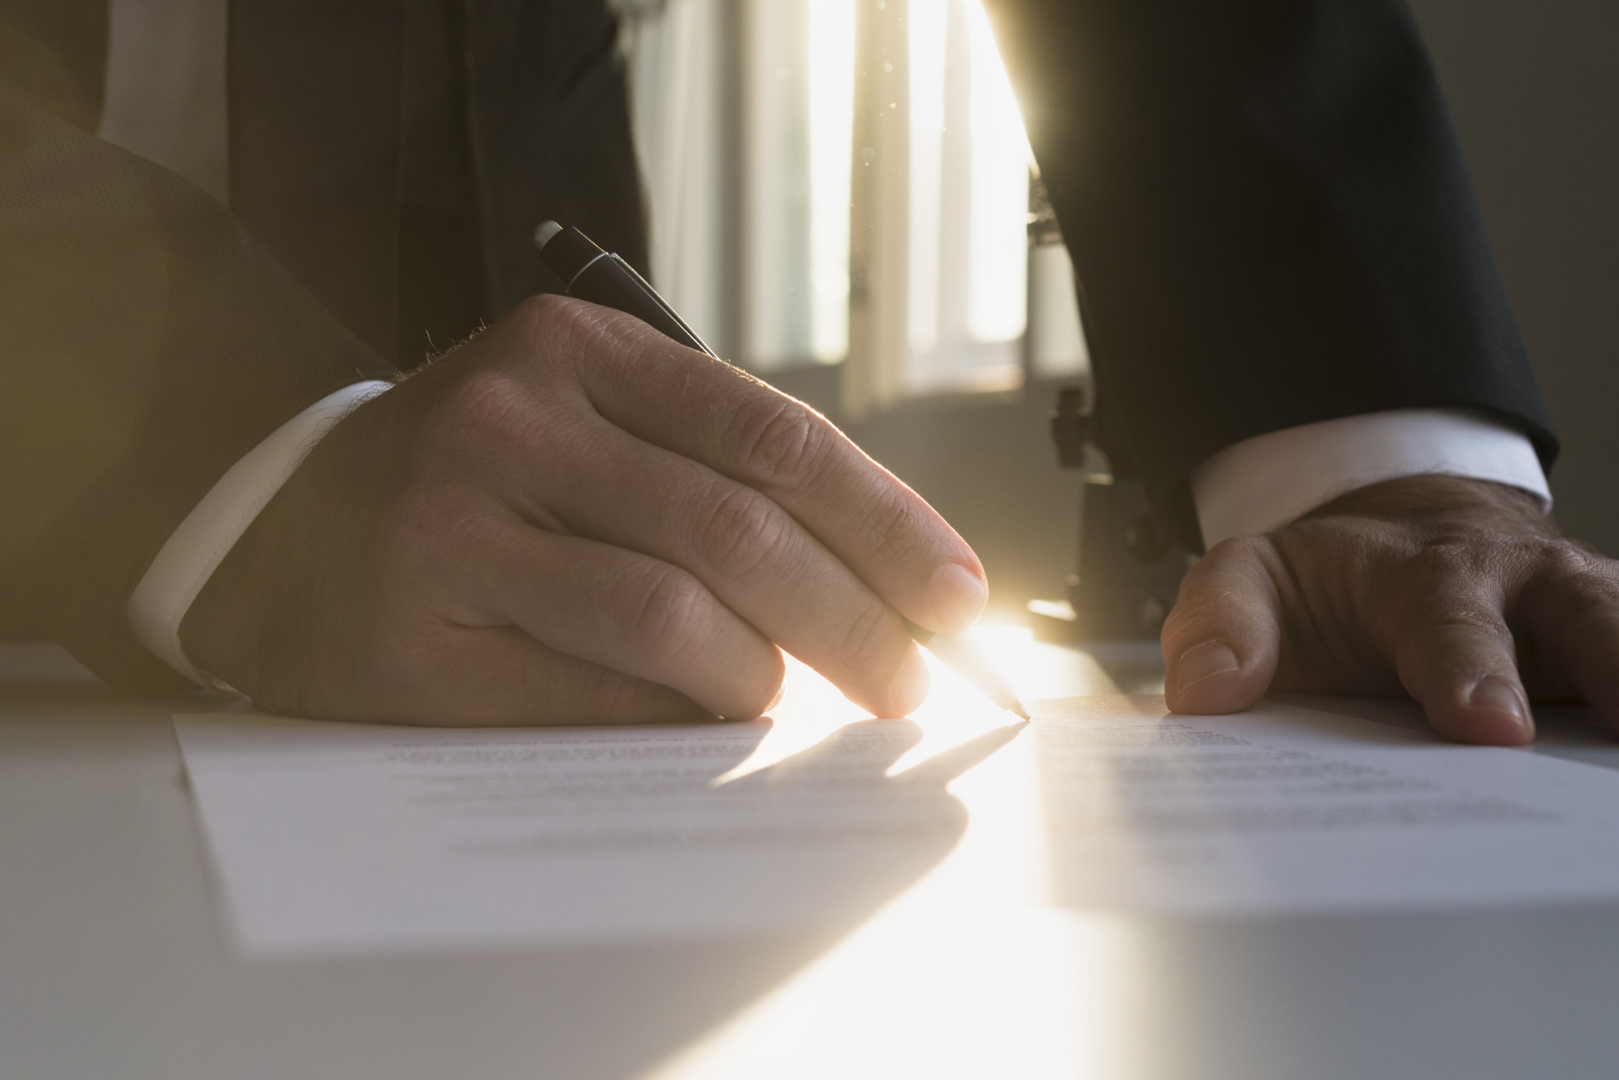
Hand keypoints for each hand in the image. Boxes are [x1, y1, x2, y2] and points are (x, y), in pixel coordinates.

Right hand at [180, 295, 987, 724]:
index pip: (773, 435)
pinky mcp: (421, 643)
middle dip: (854, 620)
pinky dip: (673, 720)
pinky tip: (700, 724)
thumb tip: (879, 587)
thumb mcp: (582, 422)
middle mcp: (512, 423)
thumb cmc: (475, 480)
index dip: (884, 523)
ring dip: (764, 679)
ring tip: (791, 702)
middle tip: (908, 681)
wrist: (284, 528)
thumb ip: (710, 475)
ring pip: (674, 619)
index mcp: (575, 351)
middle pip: (740, 532)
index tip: (954, 593)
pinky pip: (595, 698)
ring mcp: (455, 531)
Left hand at [1162, 474, 1618, 744]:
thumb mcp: (1251, 580)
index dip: (1469, 669)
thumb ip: (1221, 626)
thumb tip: (1205, 695)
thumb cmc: (1327, 585)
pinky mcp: (1610, 655)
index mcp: (1420, 572)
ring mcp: (1582, 618)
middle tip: (1580, 743)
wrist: (1401, 543)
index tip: (1488, 725)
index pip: (1448, 616)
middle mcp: (1521, 584)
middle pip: (1584, 619)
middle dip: (1607, 669)